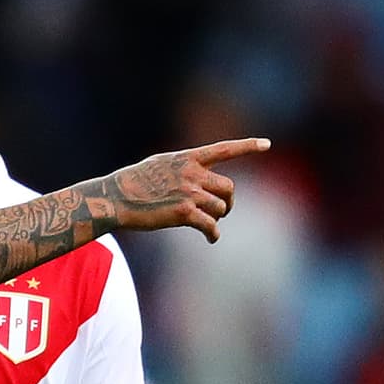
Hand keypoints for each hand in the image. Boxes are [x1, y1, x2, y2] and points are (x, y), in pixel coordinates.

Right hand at [93, 138, 270, 243]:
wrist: (116, 198)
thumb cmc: (132, 183)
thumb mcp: (159, 165)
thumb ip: (181, 167)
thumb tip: (194, 177)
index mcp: (188, 158)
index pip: (224, 149)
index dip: (248, 146)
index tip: (267, 144)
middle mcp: (193, 173)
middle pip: (228, 187)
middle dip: (228, 202)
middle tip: (222, 211)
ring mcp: (189, 193)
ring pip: (220, 208)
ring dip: (217, 219)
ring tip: (209, 226)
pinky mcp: (184, 213)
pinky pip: (210, 225)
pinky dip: (214, 234)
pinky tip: (211, 239)